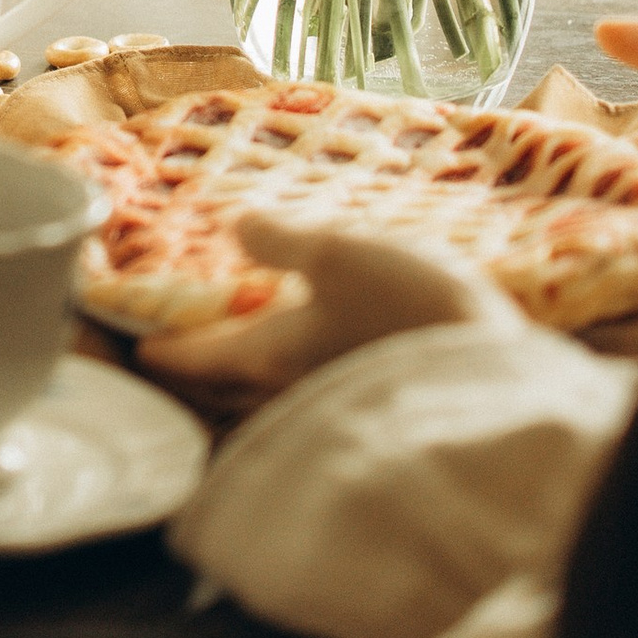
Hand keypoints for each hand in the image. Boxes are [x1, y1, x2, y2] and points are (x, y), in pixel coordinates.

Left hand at [136, 210, 518, 414]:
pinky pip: (316, 398)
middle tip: (179, 352)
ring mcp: (335, 407)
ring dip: (250, 377)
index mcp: (266, 355)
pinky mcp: (376, 411)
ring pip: (271, 399)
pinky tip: (320, 356)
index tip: (137, 348)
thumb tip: (234, 226)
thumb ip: (282, 242)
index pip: (195, 358)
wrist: (500, 387)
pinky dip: (299, 380)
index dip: (160, 348)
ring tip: (246, 348)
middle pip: (227, 389)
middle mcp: (290, 394)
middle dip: (200, 373)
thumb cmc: (407, 312)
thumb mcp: (340, 255)